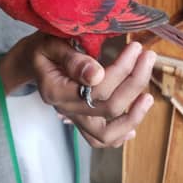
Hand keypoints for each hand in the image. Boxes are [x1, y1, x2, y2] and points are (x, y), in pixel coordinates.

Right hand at [0, 32, 155, 147]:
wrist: (34, 59)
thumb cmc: (43, 47)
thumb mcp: (51, 44)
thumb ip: (71, 59)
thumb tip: (97, 74)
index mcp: (55, 90)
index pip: (96, 88)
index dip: (121, 70)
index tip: (135, 49)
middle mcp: (65, 109)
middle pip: (107, 108)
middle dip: (134, 82)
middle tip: (147, 58)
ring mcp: (73, 117)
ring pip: (105, 134)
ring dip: (132, 117)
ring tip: (148, 98)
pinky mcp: (80, 118)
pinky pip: (99, 138)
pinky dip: (118, 135)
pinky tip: (132, 125)